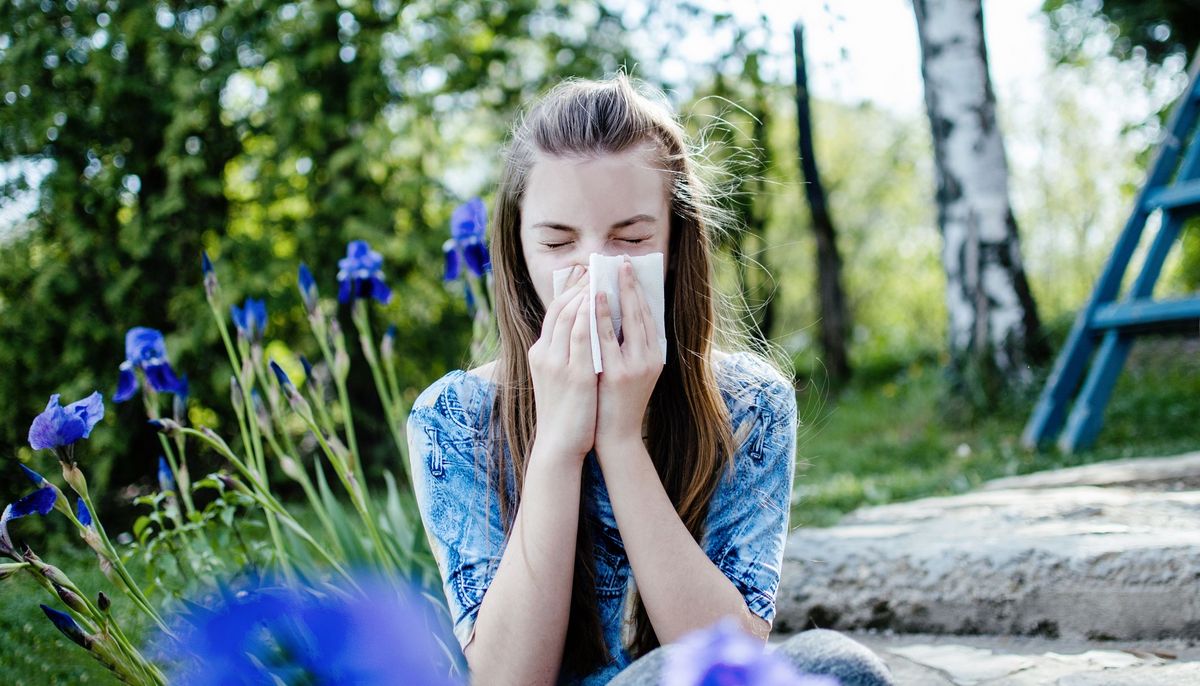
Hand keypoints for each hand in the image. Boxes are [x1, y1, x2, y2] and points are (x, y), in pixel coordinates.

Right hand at [528, 265, 596, 465]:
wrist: (559, 444)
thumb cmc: (563, 412)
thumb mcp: (556, 377)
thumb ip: (564, 354)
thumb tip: (582, 331)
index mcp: (540, 353)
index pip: (553, 312)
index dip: (568, 289)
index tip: (583, 272)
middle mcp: (544, 353)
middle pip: (560, 308)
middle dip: (579, 284)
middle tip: (596, 265)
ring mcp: (557, 363)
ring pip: (569, 316)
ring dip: (585, 292)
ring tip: (601, 275)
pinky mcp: (574, 374)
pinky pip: (582, 335)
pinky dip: (589, 314)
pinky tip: (600, 300)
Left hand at [595, 257, 663, 455]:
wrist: (615, 437)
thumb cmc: (617, 402)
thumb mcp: (630, 371)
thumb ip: (628, 346)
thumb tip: (618, 315)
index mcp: (655, 356)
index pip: (648, 315)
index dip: (639, 290)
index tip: (629, 270)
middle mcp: (650, 359)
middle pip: (641, 312)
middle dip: (631, 284)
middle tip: (622, 260)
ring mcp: (634, 366)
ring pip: (627, 321)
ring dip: (617, 293)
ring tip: (609, 271)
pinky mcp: (617, 375)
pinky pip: (606, 338)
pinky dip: (600, 315)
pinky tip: (592, 298)